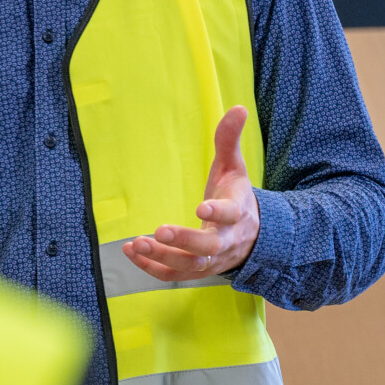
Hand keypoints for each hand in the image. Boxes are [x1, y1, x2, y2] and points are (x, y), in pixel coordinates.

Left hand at [121, 106, 259, 282]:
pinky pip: (175, 276)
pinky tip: (132, 252)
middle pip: (208, 247)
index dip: (216, 213)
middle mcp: (226, 240)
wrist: (252, 237)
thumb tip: (238, 108)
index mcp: (237, 212)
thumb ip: (229, 139)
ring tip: (137, 243)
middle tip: (159, 230)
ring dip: (162, 256)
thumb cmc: (237, 197)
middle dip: (184, 240)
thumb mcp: (235, 167)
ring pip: (190, 265)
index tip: (201, 208)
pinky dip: (152, 268)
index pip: (230, 214)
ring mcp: (212, 259)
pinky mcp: (197, 270)